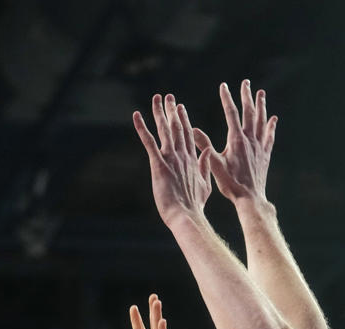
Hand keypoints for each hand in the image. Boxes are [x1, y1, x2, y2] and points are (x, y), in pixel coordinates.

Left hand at [133, 93, 211, 225]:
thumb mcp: (204, 185)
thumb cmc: (194, 206)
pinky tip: (136, 115)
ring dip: (160, 113)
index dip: (184, 120)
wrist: (187, 215)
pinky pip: (149, 142)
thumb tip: (208, 153)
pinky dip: (142, 128)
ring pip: (165, 130)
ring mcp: (171, 159)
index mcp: (192, 160)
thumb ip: (205, 167)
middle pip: (177, 128)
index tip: (181, 108)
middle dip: (173, 111)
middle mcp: (182, 156)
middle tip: (169, 97)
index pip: (188, 135)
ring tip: (157, 98)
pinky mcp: (159, 165)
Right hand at [192, 80, 276, 205]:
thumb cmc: (231, 184)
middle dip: (246, 96)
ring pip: (261, 121)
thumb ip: (204, 146)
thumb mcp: (215, 165)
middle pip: (249, 112)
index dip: (227, 98)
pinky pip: (269, 136)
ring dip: (261, 106)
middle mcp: (250, 140)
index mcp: (236, 140)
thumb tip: (192, 129)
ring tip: (260, 93)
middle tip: (246, 83)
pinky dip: (271, 126)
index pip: (231, 113)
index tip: (224, 86)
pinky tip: (273, 119)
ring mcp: (259, 146)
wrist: (250, 198)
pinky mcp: (265, 154)